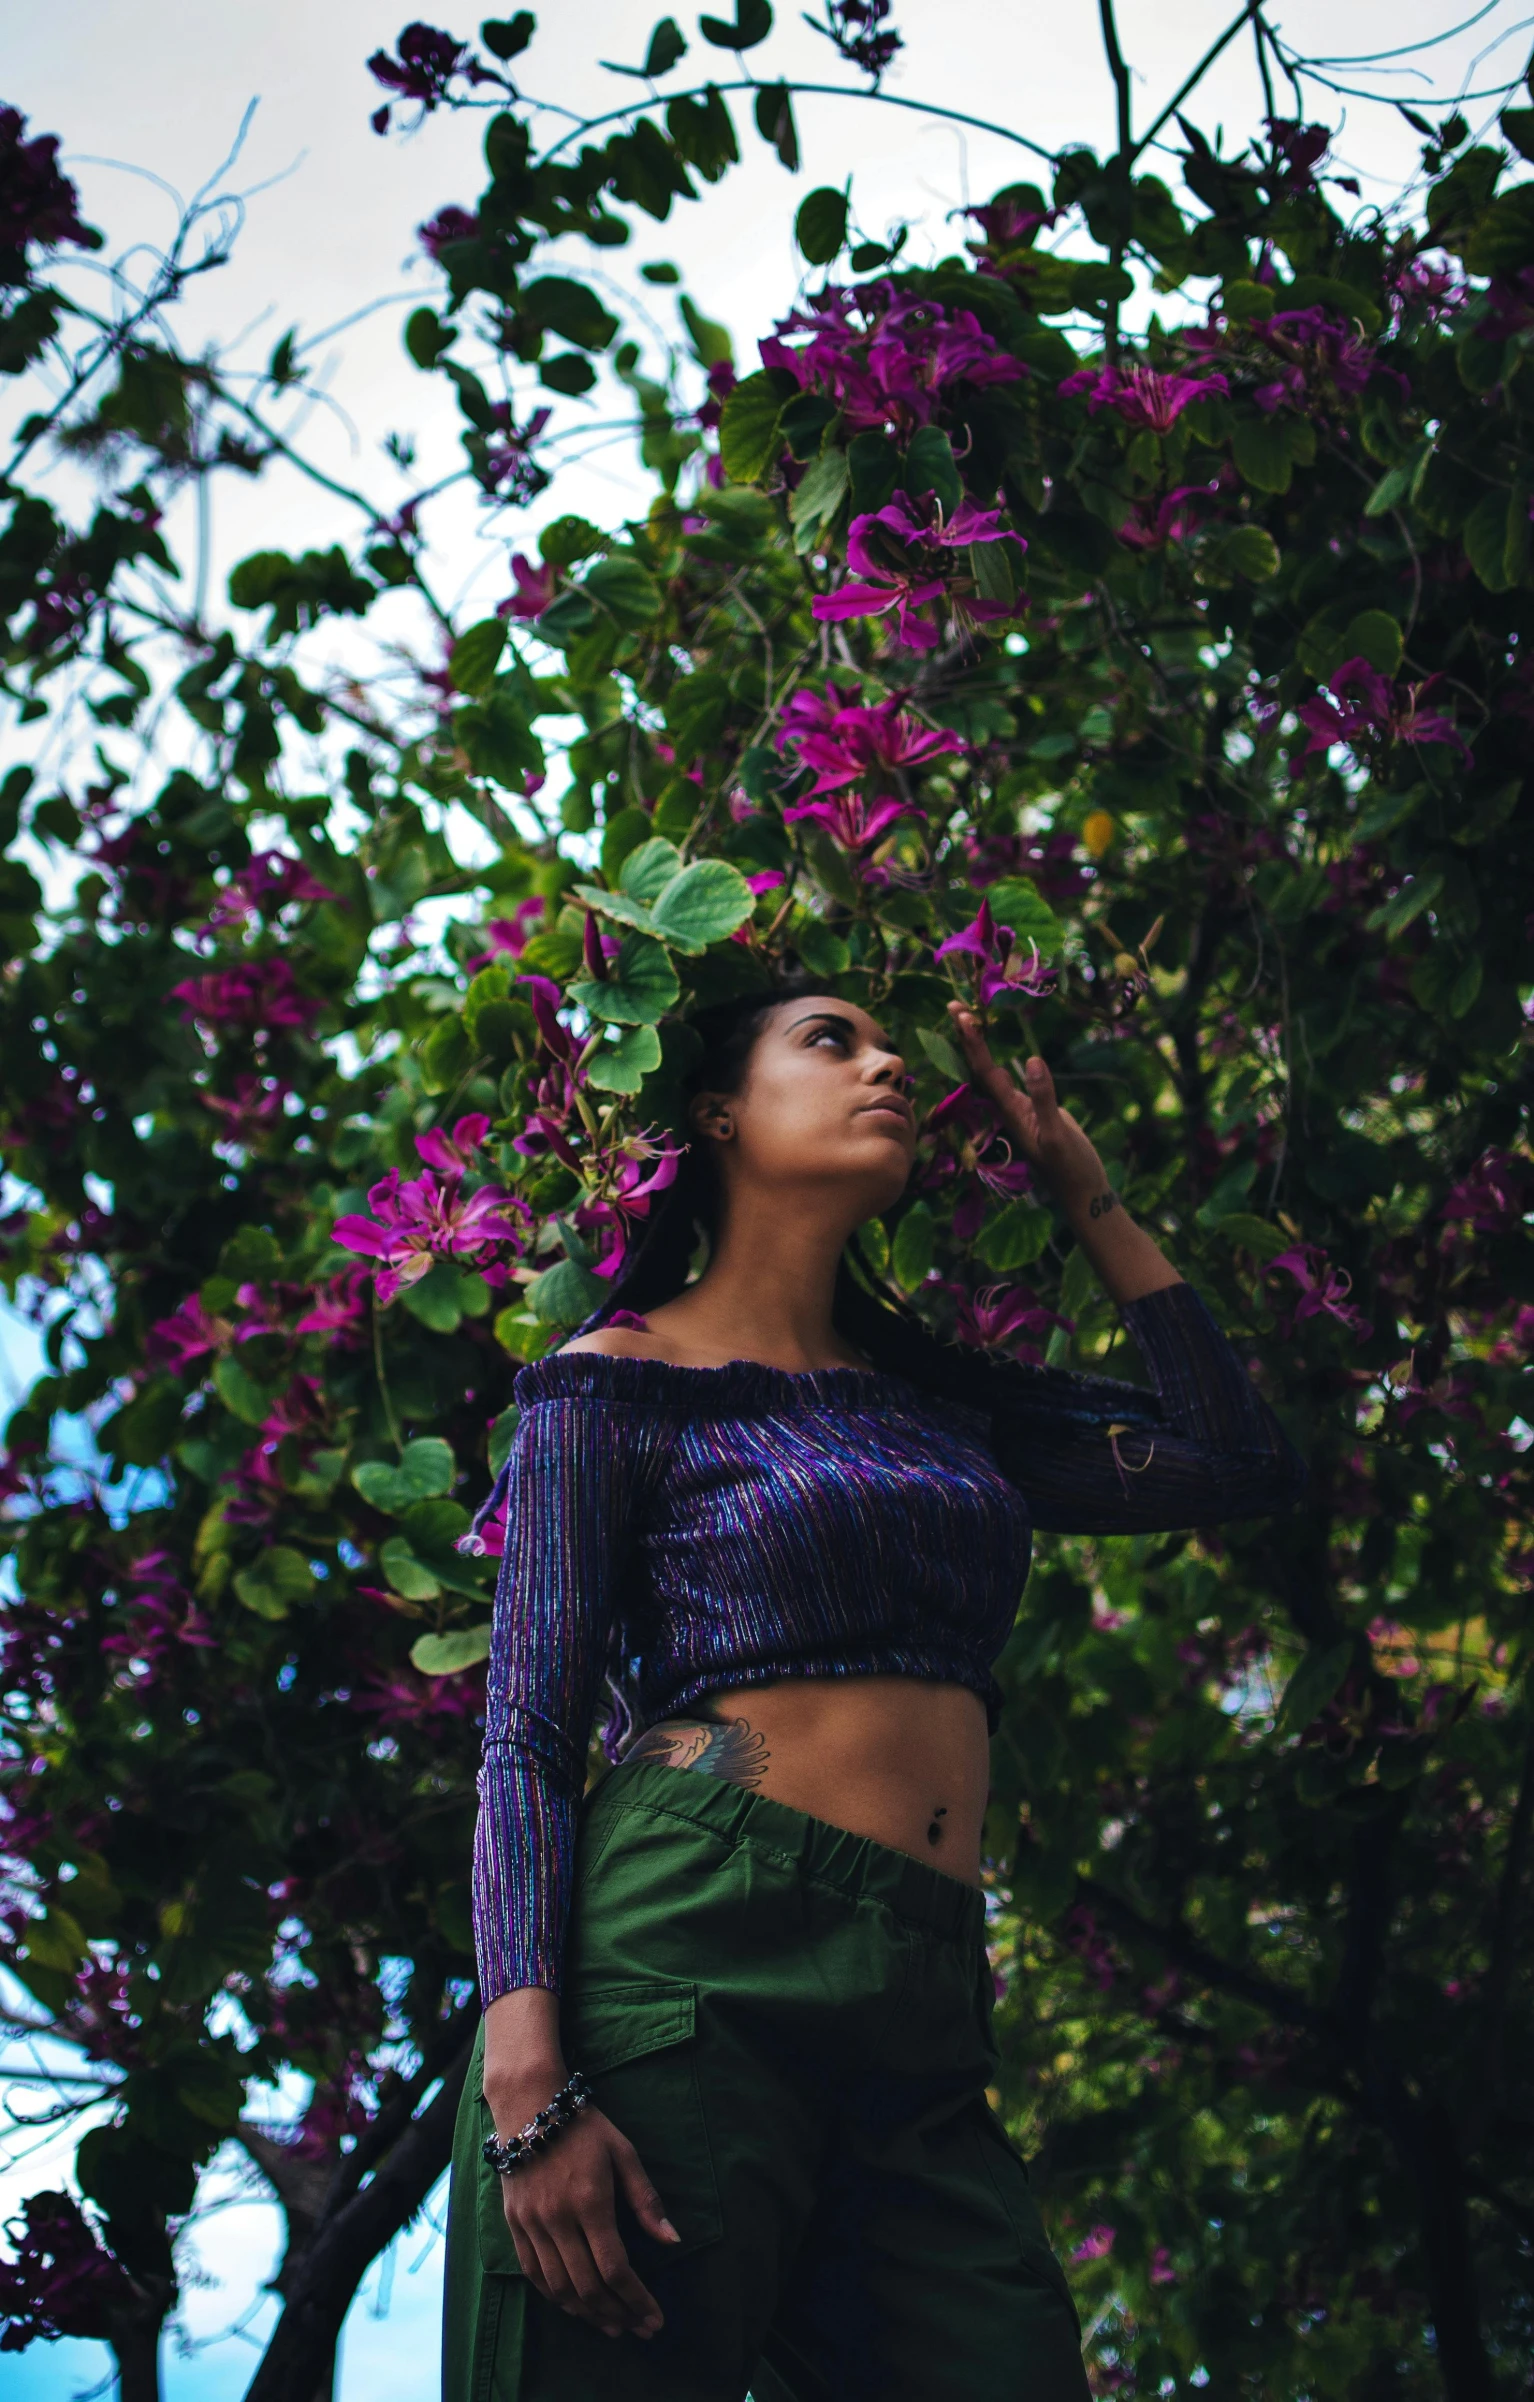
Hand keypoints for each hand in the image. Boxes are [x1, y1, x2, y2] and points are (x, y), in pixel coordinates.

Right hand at [497, 2103, 679, 2339]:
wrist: (528, 2104)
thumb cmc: (584, 2127)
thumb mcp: (623, 2153)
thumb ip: (646, 2200)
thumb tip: (672, 2241)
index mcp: (590, 2201)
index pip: (615, 2268)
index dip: (637, 2300)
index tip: (654, 2319)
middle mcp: (558, 2218)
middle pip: (587, 2286)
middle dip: (617, 2314)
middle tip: (639, 2330)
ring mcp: (532, 2224)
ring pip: (558, 2288)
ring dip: (587, 2314)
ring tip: (612, 2326)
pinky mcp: (514, 2224)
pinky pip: (533, 2274)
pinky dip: (555, 2297)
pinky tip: (574, 2307)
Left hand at [947, 1005, 1104, 1206]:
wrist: (1080, 1190)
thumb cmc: (1069, 1167)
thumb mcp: (1057, 1134)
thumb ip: (1044, 1099)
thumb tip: (1032, 1061)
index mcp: (1008, 1112)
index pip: (984, 1070)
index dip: (972, 1043)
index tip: (962, 1015)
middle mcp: (1005, 1109)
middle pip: (979, 1067)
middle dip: (966, 1037)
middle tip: (954, 1005)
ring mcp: (1016, 1110)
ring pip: (989, 1073)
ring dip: (977, 1047)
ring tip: (967, 1019)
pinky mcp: (1029, 1112)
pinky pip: (1005, 1082)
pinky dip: (996, 1062)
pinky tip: (992, 1051)